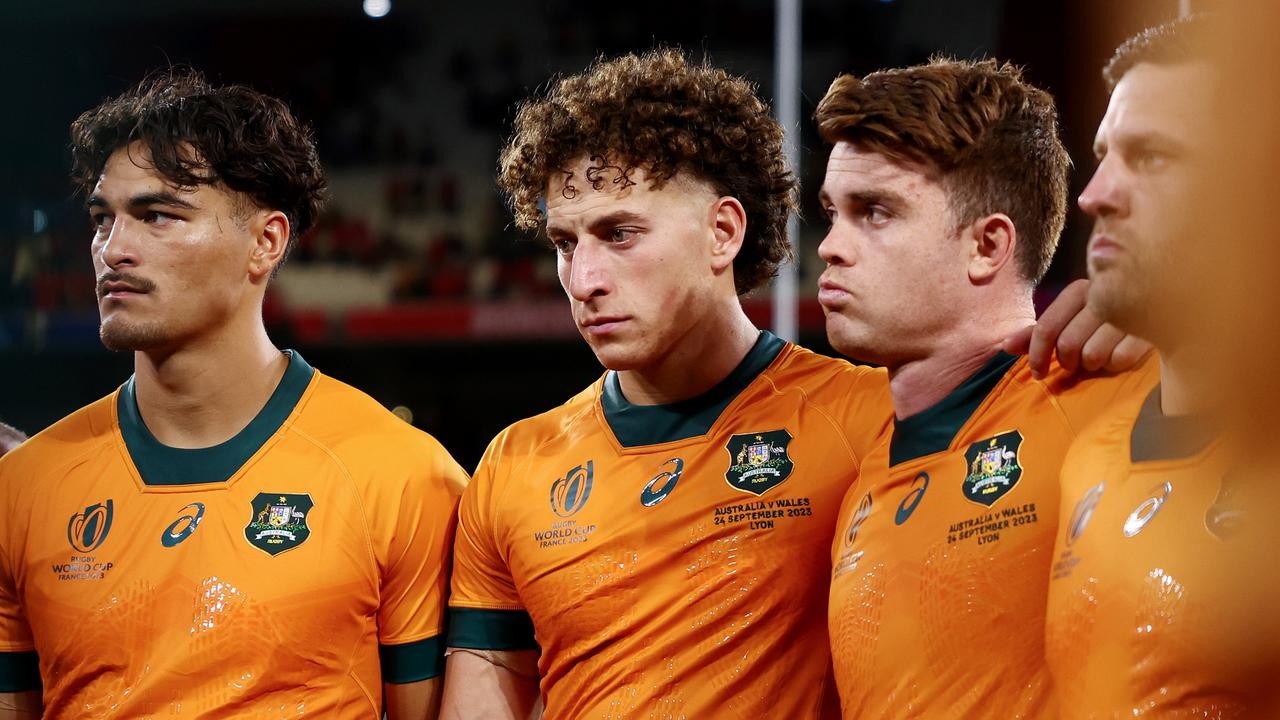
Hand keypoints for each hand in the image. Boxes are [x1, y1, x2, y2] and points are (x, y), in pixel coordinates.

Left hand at [1002, 279, 1152, 378]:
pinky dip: (1116, 364)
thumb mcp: (1072, 318)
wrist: (1164, 304)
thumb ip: (1040, 331)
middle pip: (1067, 345)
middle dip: (1068, 360)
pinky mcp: (1151, 329)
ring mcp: (1129, 312)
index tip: (1037, 372)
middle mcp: (1103, 296)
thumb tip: (1004, 345)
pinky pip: (1119, 360)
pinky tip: (1121, 352)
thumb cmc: (1107, 316)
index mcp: (1081, 290)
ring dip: (1093, 363)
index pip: (1046, 327)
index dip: (1036, 354)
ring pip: (1092, 356)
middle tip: (1077, 361)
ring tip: (1102, 353)